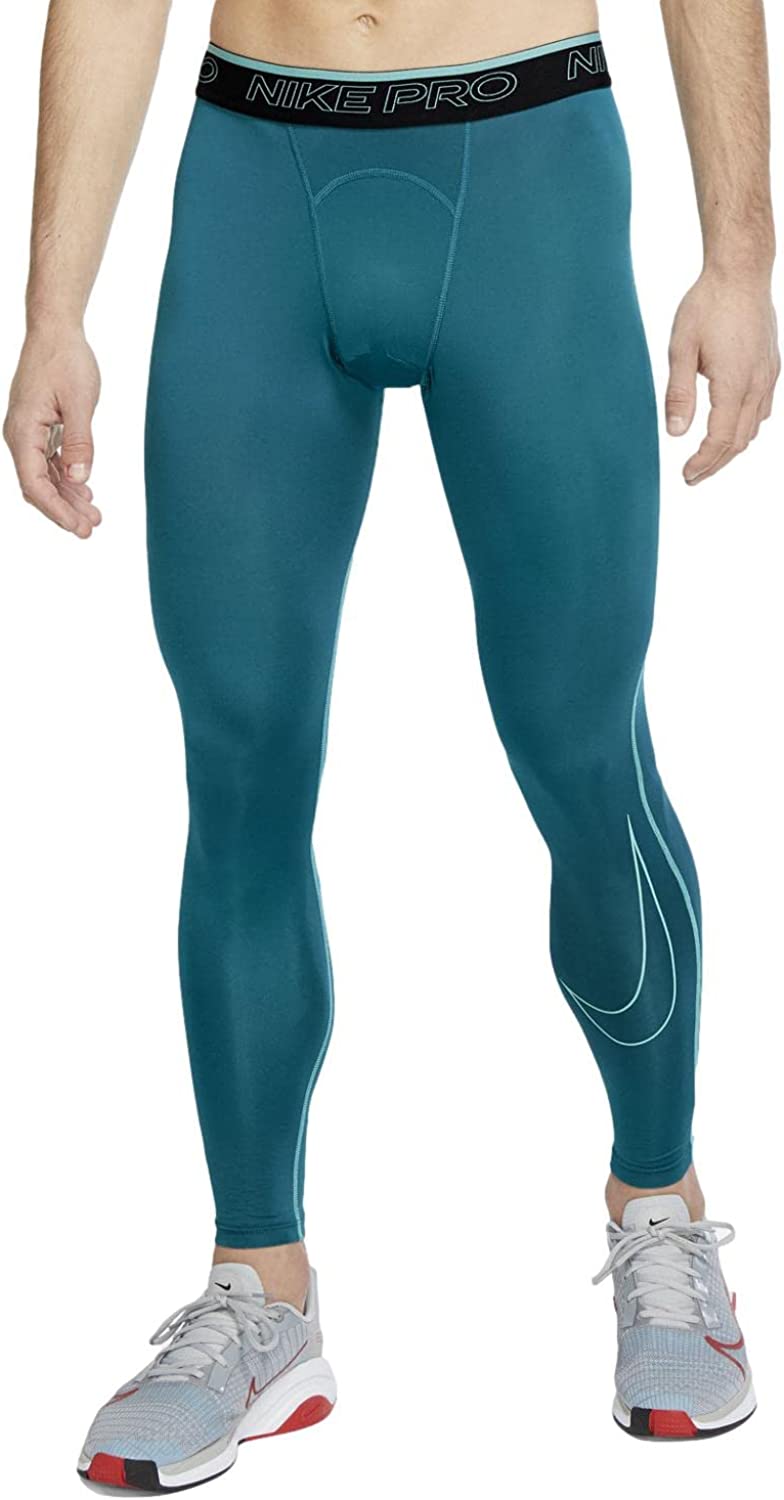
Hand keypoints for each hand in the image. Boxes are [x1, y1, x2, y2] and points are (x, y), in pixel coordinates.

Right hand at [4, 327, 102, 537]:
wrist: (55, 330)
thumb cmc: (66, 359)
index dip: (56, 510)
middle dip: (63, 511)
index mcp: (23, 431)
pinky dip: (65, 479)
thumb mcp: (80, 401)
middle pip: (38, 486)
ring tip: (94, 516)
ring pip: (44, 476)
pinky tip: (85, 491)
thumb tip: (79, 478)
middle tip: (91, 529)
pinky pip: (48, 462)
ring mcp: (27, 433)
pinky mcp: (38, 428)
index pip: (34, 483)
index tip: (78, 527)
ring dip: (67, 498)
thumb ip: (80, 441)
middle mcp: (19, 435)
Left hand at [665, 270, 779, 484]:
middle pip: (739, 441)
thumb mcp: (681, 348)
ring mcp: (768, 376)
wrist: (741, 273)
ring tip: (707, 459)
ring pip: (753, 429)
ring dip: (731, 449)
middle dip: (715, 464)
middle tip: (692, 477)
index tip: (685, 475)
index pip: (720, 438)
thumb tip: (675, 433)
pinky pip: (761, 410)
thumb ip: (679, 393)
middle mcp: (757, 384)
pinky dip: (745, 428)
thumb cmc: (708, 304)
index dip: (703, 462)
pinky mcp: (771, 368)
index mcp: (734, 383)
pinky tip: (729, 429)